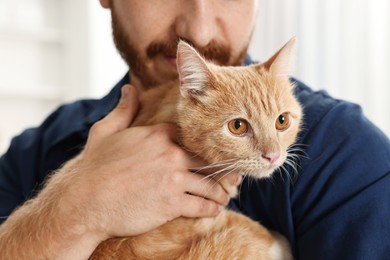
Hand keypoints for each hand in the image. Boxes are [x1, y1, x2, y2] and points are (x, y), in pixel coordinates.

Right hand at [72, 84, 238, 238]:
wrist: (84, 201)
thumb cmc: (93, 167)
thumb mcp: (105, 131)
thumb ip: (123, 109)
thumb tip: (129, 88)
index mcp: (158, 135)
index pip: (191, 136)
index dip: (203, 145)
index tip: (214, 150)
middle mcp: (170, 154)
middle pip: (206, 159)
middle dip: (221, 168)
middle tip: (233, 174)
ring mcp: (173, 178)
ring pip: (208, 184)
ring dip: (220, 191)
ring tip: (226, 196)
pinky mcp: (172, 203)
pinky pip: (202, 205)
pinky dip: (211, 208)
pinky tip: (215, 210)